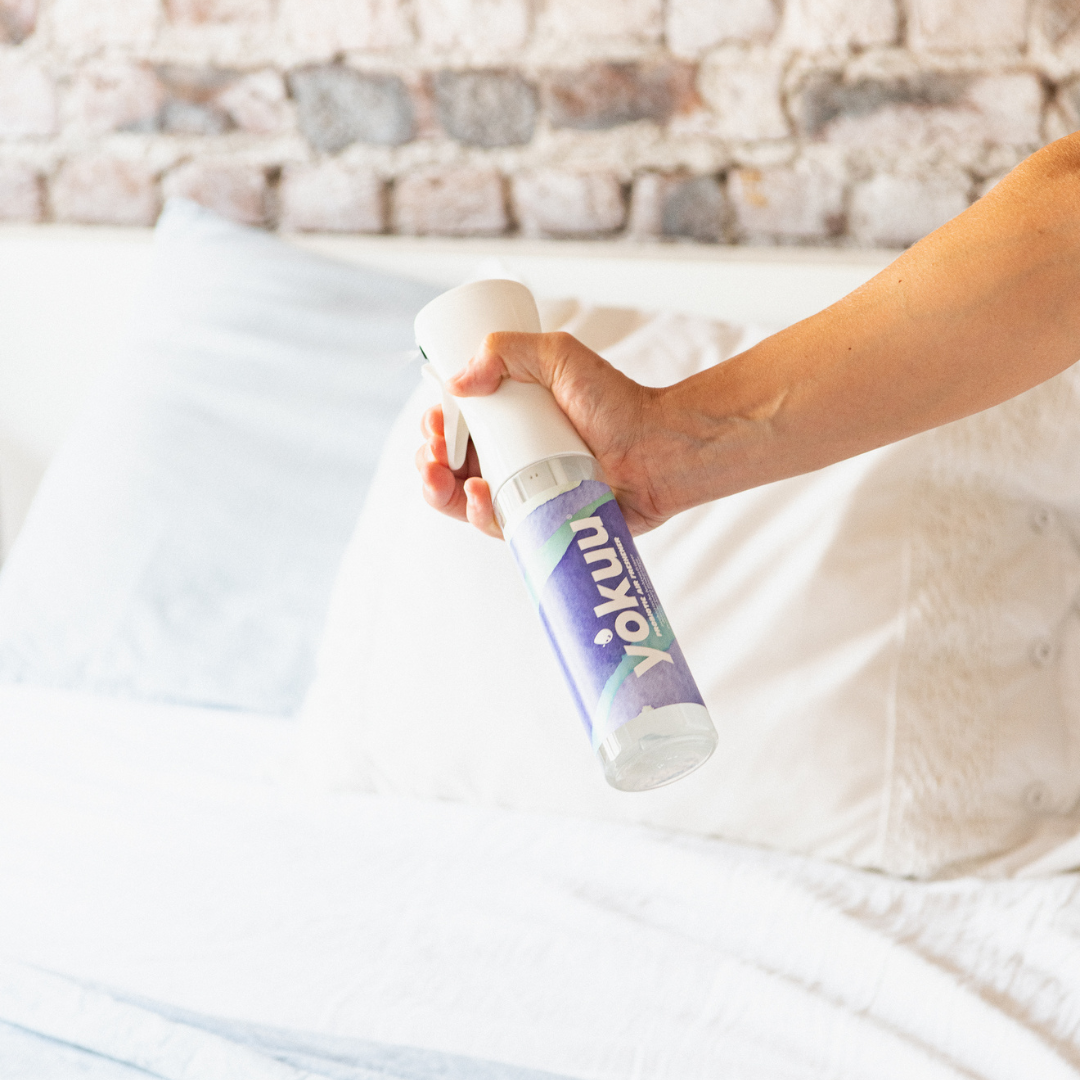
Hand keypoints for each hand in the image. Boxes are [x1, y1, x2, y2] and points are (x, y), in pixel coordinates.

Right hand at [416, 331, 671, 538]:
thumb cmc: (618, 403)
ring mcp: (527, 495)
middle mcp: (514, 461)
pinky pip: (501, 528)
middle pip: (453, 470)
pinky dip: (480, 515)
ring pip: (468, 503)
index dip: (435, 429)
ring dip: (442, 492)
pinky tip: (477, 495)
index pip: (458, 431)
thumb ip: (506, 352)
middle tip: (429, 453)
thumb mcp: (558, 357)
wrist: (659, 447)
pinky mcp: (542, 525)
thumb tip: (456, 382)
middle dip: (429, 463)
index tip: (432, 420)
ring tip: (438, 475)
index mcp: (511, 424)